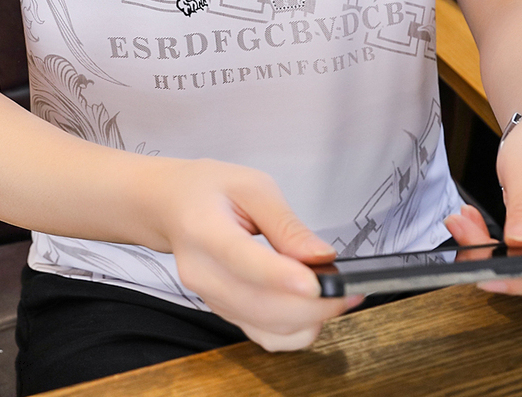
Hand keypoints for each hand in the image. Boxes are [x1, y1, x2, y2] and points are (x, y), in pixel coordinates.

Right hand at [154, 158, 361, 349]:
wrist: (172, 206)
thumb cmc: (209, 189)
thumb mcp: (252, 185)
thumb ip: (286, 222)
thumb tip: (322, 256)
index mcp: (204, 229)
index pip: (242, 259)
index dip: (280, 276)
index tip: (317, 283)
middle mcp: (202, 272)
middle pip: (259, 304)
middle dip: (313, 304)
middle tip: (350, 288)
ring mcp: (210, 298)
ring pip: (265, 327)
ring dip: (310, 320)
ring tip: (339, 295)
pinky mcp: (224, 312)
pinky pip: (263, 336)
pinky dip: (295, 331)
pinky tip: (314, 310)